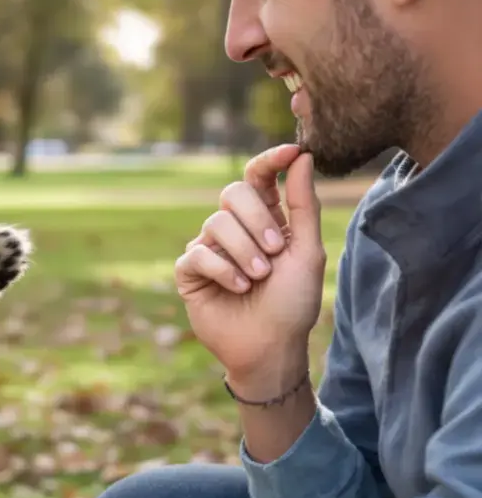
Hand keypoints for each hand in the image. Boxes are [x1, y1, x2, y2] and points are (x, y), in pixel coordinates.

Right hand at [173, 145, 327, 390]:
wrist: (269, 346)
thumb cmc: (292, 302)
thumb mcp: (307, 251)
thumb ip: (303, 204)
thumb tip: (303, 156)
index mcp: (265, 218)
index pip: (258, 176)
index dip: (271, 160)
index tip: (292, 152)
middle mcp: (235, 228)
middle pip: (233, 192)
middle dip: (258, 220)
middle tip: (275, 251)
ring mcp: (209, 247)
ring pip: (216, 223)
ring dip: (244, 251)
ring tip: (257, 278)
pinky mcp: (189, 270)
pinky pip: (198, 253)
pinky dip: (223, 270)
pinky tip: (237, 288)